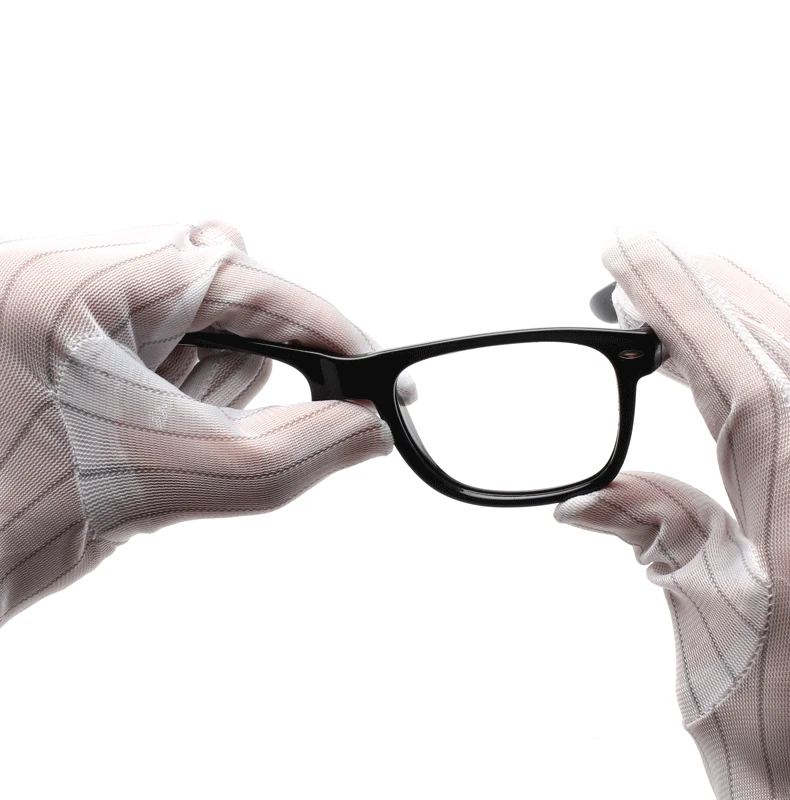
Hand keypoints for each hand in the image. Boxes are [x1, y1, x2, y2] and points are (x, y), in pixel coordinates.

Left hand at [0, 220, 391, 626]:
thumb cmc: (4, 522)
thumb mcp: (165, 482)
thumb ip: (289, 455)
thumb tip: (366, 429)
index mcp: (66, 282)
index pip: (230, 274)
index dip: (312, 319)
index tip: (368, 365)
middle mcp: (59, 280)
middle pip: (213, 287)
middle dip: (252, 357)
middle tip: (266, 418)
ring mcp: (59, 314)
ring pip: (192, 327)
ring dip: (213, 390)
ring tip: (168, 449)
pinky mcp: (67, 352)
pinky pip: (164, 358)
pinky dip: (186, 402)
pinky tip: (151, 444)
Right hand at [554, 231, 789, 798]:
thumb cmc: (787, 734)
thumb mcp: (706, 631)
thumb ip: (656, 536)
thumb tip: (584, 501)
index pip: (730, 363)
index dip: (671, 297)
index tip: (623, 253)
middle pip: (777, 336)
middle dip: (701, 286)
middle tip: (636, 265)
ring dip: (733, 315)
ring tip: (669, 306)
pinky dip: (761, 362)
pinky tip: (726, 368)